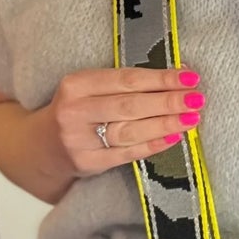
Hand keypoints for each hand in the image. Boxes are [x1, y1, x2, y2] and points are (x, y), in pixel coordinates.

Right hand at [48, 66, 205, 176]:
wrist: (40, 147)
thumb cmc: (76, 111)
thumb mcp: (88, 90)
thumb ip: (124, 83)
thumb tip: (178, 76)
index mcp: (76, 84)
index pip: (126, 79)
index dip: (160, 78)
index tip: (190, 77)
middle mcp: (75, 111)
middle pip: (130, 105)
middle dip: (168, 101)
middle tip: (198, 99)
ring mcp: (79, 140)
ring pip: (130, 130)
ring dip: (165, 124)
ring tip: (192, 118)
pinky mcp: (88, 163)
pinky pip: (127, 153)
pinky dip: (153, 145)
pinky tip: (174, 137)